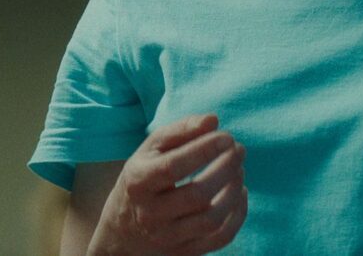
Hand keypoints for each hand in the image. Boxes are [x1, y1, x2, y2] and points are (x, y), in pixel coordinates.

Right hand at [88, 113, 247, 255]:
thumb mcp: (150, 151)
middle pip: (197, 195)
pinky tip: (240, 193)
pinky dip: (238, 214)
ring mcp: (168, 237)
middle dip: (226, 168)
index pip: (174, 167)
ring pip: (211, 219)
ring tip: (238, 169)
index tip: (227, 136)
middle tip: (239, 149)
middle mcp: (150, 214)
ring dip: (234, 190)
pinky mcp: (186, 252)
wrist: (123, 231)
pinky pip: (221, 238)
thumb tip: (213, 120)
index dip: (204, 150)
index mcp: (138, 182)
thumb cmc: (142, 178)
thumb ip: (180, 131)